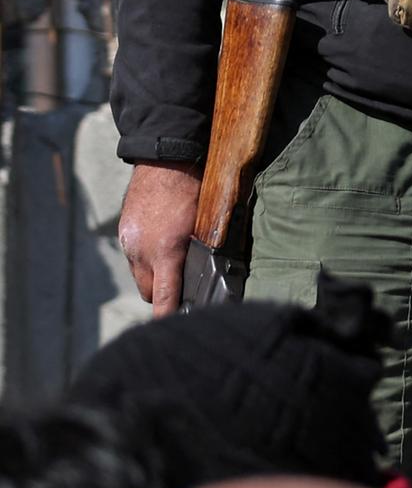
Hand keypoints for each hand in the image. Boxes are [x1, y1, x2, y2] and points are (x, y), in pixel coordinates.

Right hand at [117, 161, 202, 316]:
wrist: (165, 159)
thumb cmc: (195, 187)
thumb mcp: (207, 222)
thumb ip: (203, 249)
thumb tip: (211, 272)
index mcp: (166, 251)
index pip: (162, 297)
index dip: (166, 316)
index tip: (170, 328)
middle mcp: (142, 251)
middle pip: (148, 290)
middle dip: (161, 296)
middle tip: (180, 293)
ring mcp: (130, 241)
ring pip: (139, 273)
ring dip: (152, 275)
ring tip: (171, 266)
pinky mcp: (124, 231)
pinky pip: (133, 255)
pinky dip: (145, 258)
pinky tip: (160, 245)